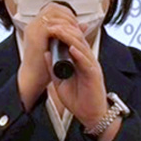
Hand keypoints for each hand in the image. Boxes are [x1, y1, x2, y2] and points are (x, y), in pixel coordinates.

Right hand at [16, 2, 76, 108]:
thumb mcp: (58, 46)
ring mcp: (34, 29)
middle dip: (68, 14)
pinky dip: (64, 28)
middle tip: (78, 24)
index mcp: (36, 26)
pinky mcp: (37, 36)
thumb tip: (84, 25)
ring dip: (68, 20)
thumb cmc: (42, 66)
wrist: (32, 79)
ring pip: (54, 14)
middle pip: (53, 8)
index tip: (75, 21)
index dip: (66, 12)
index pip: (52, 8)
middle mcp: (33, 25)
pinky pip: (53, 25)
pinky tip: (71, 35)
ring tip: (77, 30)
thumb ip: (69, 34)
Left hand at [16, 3, 106, 120]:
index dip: (62, 32)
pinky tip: (72, 48)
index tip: (50, 27)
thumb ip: (54, 67)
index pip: (73, 41)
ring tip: (59, 31)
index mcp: (80, 61)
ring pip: (82, 47)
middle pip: (78, 40)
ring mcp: (92, 67)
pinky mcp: (94, 75)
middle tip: (52, 25)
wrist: (91, 115)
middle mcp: (87, 61)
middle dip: (65, 30)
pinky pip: (87, 62)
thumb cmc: (79, 100)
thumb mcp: (60, 82)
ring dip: (70, 38)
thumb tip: (45, 53)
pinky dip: (79, 54)